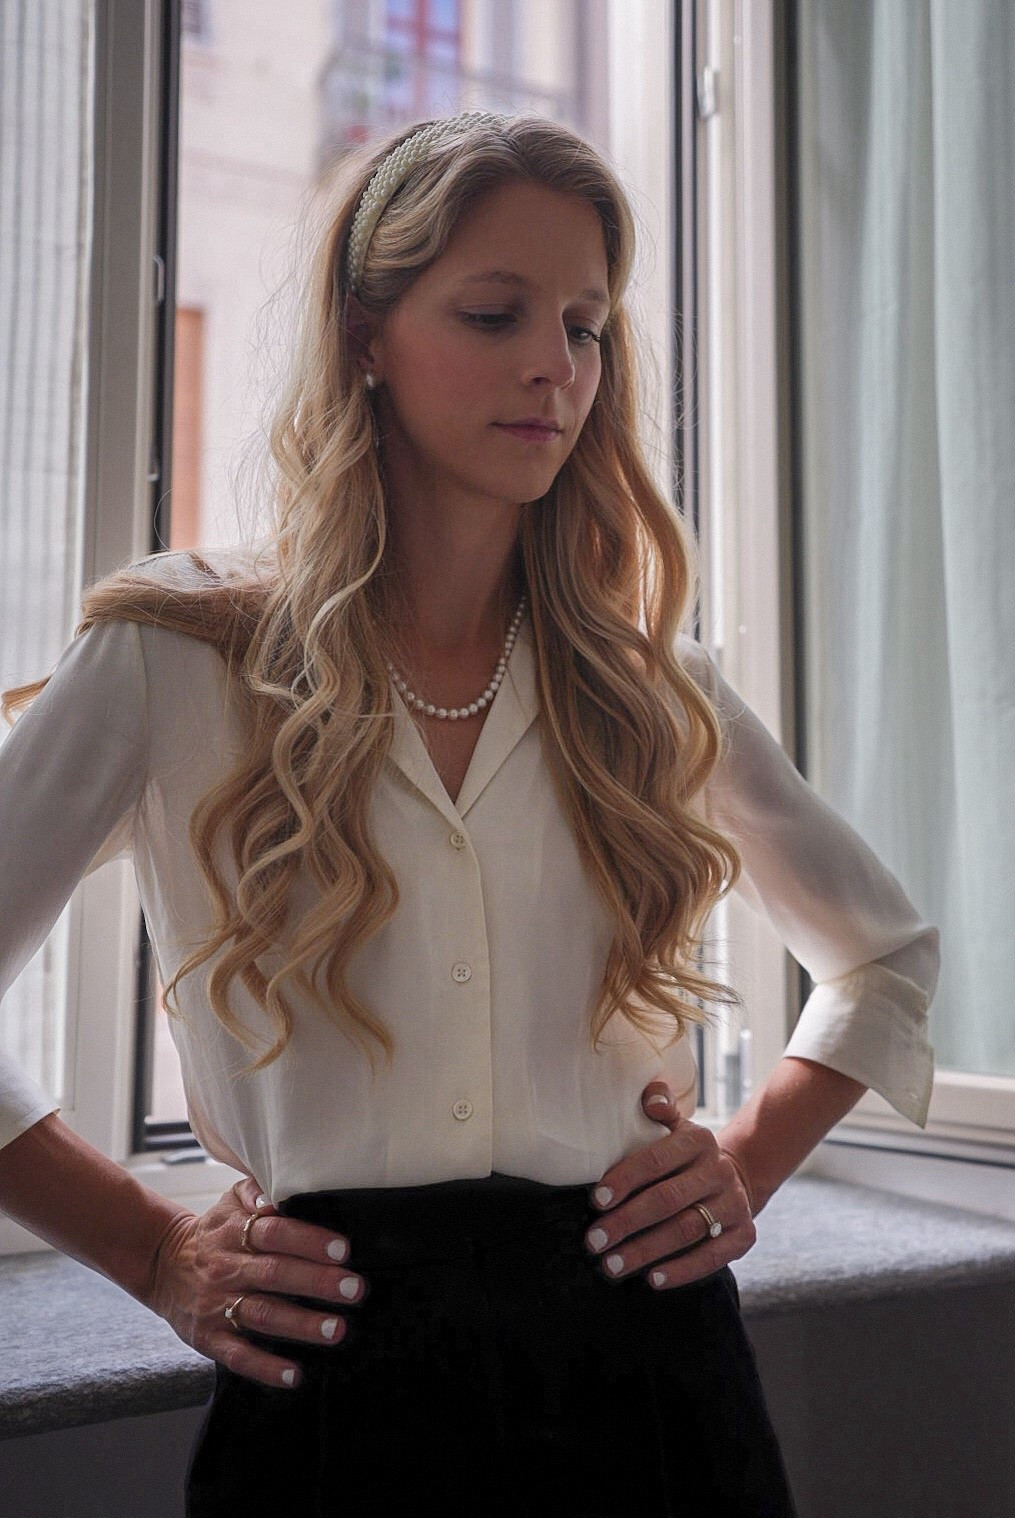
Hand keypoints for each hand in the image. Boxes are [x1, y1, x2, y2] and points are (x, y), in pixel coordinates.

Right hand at [144, 1176, 367, 1389]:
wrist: (161, 1264)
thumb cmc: (213, 1231)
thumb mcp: (230, 1201)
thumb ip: (256, 1190)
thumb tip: (278, 1196)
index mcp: (234, 1233)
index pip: (273, 1233)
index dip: (307, 1240)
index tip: (342, 1250)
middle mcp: (226, 1269)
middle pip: (273, 1274)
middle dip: (317, 1283)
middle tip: (354, 1289)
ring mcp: (216, 1306)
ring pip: (261, 1315)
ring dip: (301, 1325)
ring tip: (337, 1330)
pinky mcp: (208, 1338)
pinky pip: (237, 1355)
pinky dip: (266, 1367)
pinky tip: (295, 1375)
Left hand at [583, 1081, 755, 1289]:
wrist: (736, 1177)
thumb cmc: (684, 1156)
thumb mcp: (674, 1127)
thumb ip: (660, 1108)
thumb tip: (650, 1096)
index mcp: (697, 1140)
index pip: (657, 1159)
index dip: (625, 1179)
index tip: (596, 1201)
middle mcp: (718, 1171)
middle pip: (667, 1200)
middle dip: (627, 1223)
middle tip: (594, 1242)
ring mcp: (734, 1204)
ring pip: (686, 1230)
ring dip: (646, 1251)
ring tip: (612, 1265)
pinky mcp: (745, 1234)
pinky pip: (713, 1257)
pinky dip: (682, 1270)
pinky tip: (653, 1280)